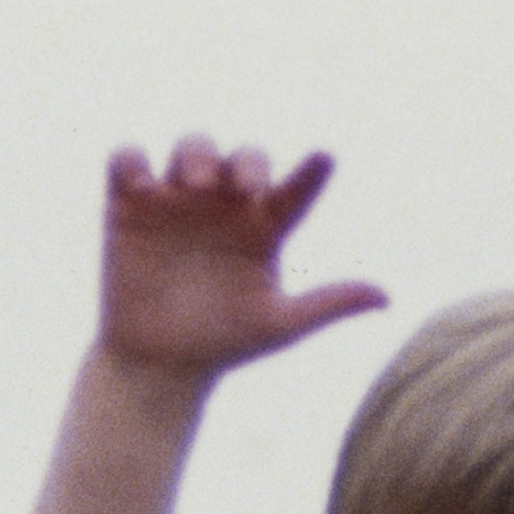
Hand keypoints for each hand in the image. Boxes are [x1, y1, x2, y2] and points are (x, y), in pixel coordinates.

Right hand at [97, 135, 372, 383]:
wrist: (158, 366)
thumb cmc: (224, 346)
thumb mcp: (278, 325)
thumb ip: (328, 304)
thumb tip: (386, 298)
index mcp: (264, 226)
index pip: (294, 189)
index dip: (311, 174)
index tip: (325, 161)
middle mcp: (223, 206)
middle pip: (241, 157)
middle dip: (246, 162)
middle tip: (245, 187)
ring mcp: (177, 202)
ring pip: (191, 147)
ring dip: (196, 153)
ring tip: (196, 184)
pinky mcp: (129, 206)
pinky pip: (128, 162)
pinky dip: (132, 161)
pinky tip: (142, 184)